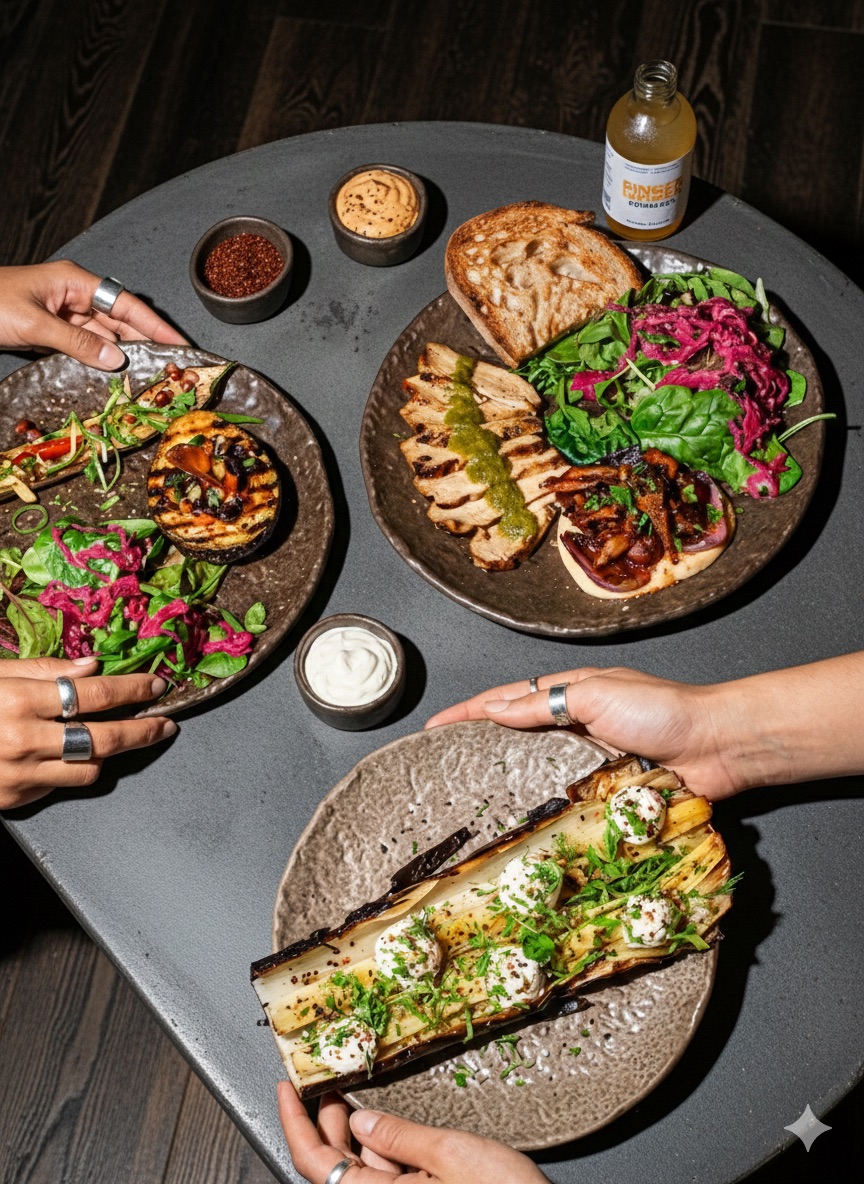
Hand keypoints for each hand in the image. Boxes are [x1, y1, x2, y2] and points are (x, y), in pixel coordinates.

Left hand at [0, 261, 186, 369]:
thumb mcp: (34, 324)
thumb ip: (78, 342)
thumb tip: (117, 360)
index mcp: (74, 282)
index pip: (127, 304)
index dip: (157, 326)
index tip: (181, 344)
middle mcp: (74, 296)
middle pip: (120, 322)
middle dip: (145, 343)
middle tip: (171, 368)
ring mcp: (63, 315)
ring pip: (104, 337)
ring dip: (121, 357)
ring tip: (146, 378)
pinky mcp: (52, 332)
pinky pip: (84, 347)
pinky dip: (98, 361)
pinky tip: (112, 376)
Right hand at [0, 656, 176, 808]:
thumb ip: (43, 669)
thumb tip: (92, 665)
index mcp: (18, 700)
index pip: (94, 694)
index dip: (133, 689)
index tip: (156, 685)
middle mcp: (23, 740)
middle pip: (104, 738)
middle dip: (144, 729)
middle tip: (166, 722)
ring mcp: (19, 775)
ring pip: (90, 769)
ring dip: (110, 753)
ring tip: (125, 737)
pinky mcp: (14, 799)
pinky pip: (62, 786)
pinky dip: (75, 769)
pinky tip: (78, 755)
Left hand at [278, 1083, 547, 1182]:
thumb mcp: (452, 1154)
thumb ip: (400, 1137)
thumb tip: (361, 1121)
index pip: (312, 1162)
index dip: (293, 1122)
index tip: (285, 1088)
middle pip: (333, 1168)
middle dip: (326, 1123)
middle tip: (327, 1082)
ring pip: (359, 1173)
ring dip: (354, 1136)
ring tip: (354, 1095)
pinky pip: (384, 1181)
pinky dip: (380, 1151)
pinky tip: (388, 1127)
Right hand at [426, 667, 737, 799]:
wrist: (716, 746)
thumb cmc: (660, 711)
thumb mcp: (594, 695)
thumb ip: (544, 703)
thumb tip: (496, 709)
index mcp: (572, 692)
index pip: (508, 698)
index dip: (468, 712)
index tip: (433, 729)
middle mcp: (579, 724)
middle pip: (518, 735)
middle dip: (480, 747)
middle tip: (443, 769)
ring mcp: (593, 759)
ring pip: (539, 771)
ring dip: (508, 781)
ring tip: (471, 800)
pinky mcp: (609, 791)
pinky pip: (567, 799)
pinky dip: (543, 806)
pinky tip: (524, 820)